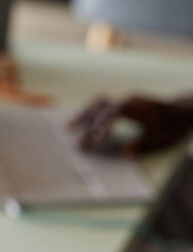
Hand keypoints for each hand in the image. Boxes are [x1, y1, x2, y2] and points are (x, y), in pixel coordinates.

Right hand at [71, 95, 192, 153]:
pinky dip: (89, 114)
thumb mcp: (162, 137)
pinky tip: (79, 123)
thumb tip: (123, 152)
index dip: (103, 126)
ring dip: (83, 116)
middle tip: (80, 145)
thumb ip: (142, 144)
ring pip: (97, 104)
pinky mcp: (121, 104)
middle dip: (89, 127)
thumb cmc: (174, 124)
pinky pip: (100, 106)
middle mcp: (127, 100)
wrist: (184, 110)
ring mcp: (123, 100)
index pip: (113, 113)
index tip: (96, 141)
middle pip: (101, 109)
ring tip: (70, 128)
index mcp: (137, 105)